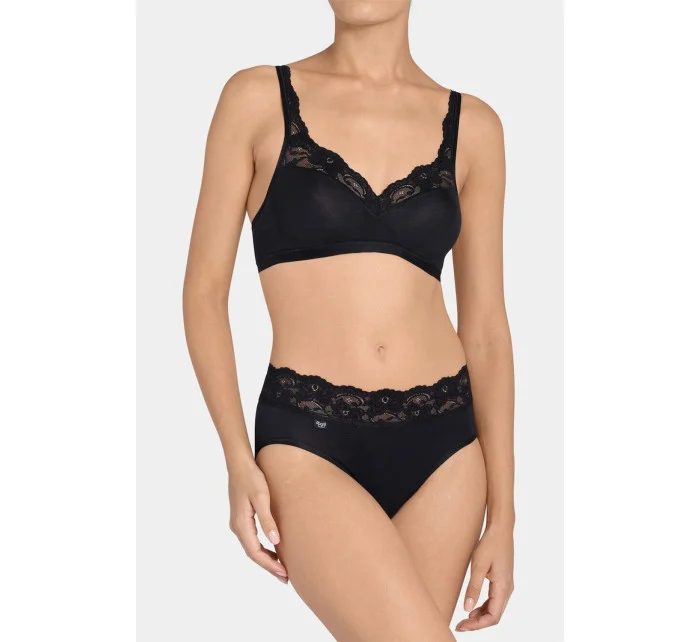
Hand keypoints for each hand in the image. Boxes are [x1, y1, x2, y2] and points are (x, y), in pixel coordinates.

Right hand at [228, 457, 287, 583]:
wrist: (239, 464)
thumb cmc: (251, 478)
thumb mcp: (261, 498)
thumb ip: (268, 520)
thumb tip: (276, 541)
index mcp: (241, 524)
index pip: (255, 552)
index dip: (269, 565)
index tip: (283, 573)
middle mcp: (237, 527)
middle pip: (253, 553)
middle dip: (268, 566)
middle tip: (285, 577)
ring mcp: (237, 523)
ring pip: (251, 548)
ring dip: (265, 558)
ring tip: (281, 568)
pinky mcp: (241, 518)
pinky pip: (251, 540)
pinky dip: (261, 548)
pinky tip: (273, 548)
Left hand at [456, 524, 513, 631]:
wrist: (500, 530)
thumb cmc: (489, 545)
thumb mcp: (478, 565)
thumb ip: (473, 588)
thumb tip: (467, 609)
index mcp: (503, 587)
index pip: (493, 616)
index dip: (477, 625)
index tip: (462, 626)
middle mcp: (507, 589)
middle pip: (494, 615)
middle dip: (477, 623)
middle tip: (460, 625)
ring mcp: (506, 585)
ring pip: (495, 609)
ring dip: (480, 616)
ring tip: (464, 619)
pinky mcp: (502, 581)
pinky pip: (495, 600)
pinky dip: (484, 607)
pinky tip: (473, 607)